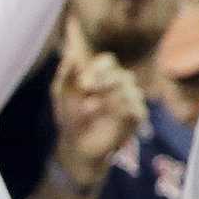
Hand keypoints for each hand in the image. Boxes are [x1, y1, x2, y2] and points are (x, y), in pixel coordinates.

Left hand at [50, 18, 146, 180]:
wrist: (77, 145)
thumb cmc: (70, 116)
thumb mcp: (61, 92)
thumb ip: (66, 72)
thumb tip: (71, 53)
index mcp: (104, 74)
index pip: (108, 61)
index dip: (97, 69)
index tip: (82, 84)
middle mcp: (121, 84)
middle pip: (121, 74)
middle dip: (103, 82)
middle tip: (85, 92)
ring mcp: (131, 99)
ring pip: (129, 90)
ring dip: (107, 99)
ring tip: (87, 109)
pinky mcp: (137, 116)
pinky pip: (135, 108)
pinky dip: (119, 111)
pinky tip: (105, 116)